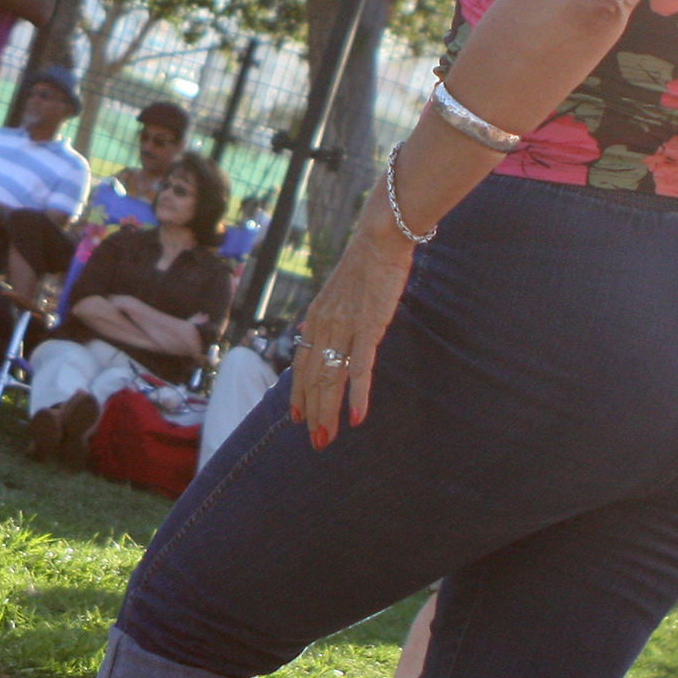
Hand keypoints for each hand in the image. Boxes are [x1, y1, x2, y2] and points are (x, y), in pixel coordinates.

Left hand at [282, 200, 413, 446]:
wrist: (380, 236)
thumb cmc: (365, 262)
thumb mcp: (338, 292)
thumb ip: (327, 316)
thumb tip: (313, 333)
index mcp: (316, 318)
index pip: (303, 365)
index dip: (299, 394)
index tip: (297, 418)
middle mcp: (323, 325)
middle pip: (313, 378)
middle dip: (312, 412)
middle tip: (315, 441)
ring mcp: (345, 327)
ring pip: (331, 378)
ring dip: (329, 411)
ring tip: (328, 437)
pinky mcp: (368, 326)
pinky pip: (360, 366)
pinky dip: (358, 394)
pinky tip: (357, 416)